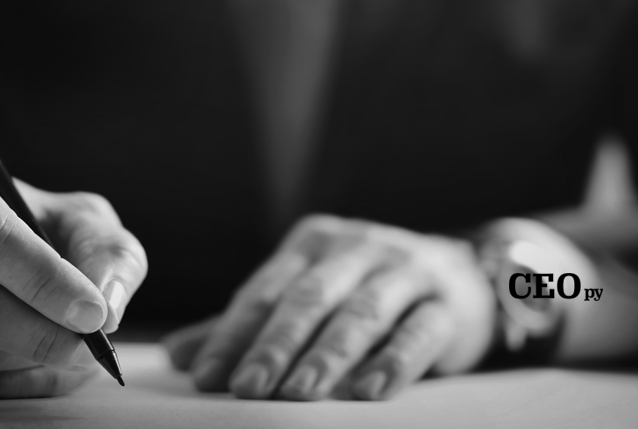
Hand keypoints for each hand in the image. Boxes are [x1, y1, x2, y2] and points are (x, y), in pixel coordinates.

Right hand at [0, 153, 146, 397]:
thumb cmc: (28, 225)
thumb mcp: (75, 217)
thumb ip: (106, 251)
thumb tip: (109, 306)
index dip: (43, 280)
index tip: (93, 313)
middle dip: (36, 332)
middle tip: (88, 348)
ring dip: (28, 362)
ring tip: (72, 353)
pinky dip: (9, 384)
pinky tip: (41, 367)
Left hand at [163, 215, 495, 400]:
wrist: (460, 274)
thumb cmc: (364, 289)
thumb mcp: (307, 294)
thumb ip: (247, 324)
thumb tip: (177, 356)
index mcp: (312, 243)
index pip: (264, 290)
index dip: (232, 334)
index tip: (206, 377)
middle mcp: (355, 247)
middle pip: (307, 299)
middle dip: (274, 345)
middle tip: (246, 389)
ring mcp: (403, 270)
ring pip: (360, 314)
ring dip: (327, 356)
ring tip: (298, 394)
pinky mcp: (444, 302)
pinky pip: (416, 333)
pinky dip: (391, 364)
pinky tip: (367, 393)